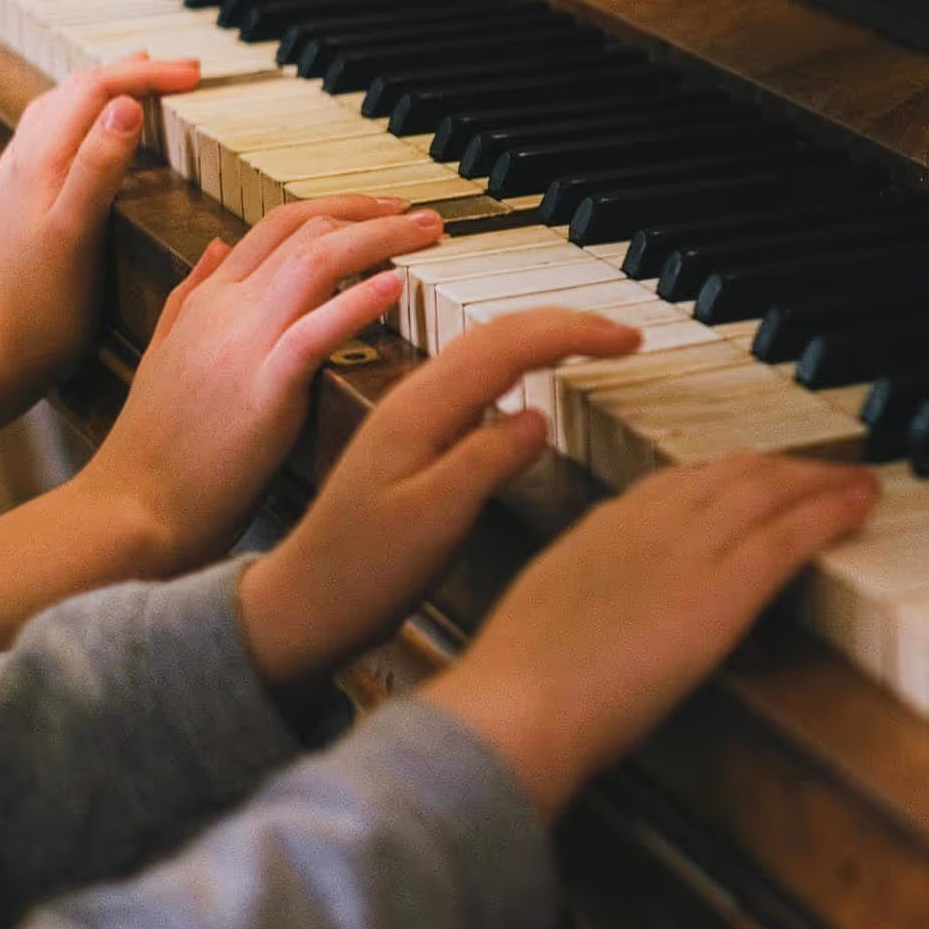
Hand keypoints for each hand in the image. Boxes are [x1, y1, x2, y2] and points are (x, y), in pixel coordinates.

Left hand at [0, 56, 202, 396]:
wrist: (3, 352)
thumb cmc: (45, 303)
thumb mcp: (77, 231)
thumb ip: (99, 165)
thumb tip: (127, 105)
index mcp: (40, 160)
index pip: (95, 88)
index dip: (148, 74)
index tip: (197, 76)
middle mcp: (26, 158)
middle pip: (79, 88)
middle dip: (133, 72)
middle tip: (187, 73)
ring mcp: (24, 177)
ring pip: (65, 107)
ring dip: (109, 86)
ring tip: (147, 80)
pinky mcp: (29, 197)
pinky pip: (60, 133)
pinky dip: (91, 114)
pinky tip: (104, 130)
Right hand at [75, 197, 444, 571]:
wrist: (131, 508)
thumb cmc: (156, 446)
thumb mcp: (164, 352)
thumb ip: (191, 294)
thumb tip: (214, 245)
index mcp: (208, 300)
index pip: (277, 224)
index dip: (338, 208)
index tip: (383, 210)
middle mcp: (225, 309)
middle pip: (304, 231)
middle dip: (370, 214)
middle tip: (423, 218)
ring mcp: (242, 346)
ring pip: (314, 262)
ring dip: (378, 240)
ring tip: (425, 235)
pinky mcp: (263, 390)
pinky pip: (313, 332)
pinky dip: (357, 303)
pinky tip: (395, 286)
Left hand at [238, 309, 645, 691]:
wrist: (300, 606)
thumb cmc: (360, 574)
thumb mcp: (433, 521)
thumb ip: (486, 462)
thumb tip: (539, 417)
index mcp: (420, 410)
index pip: (508, 343)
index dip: (575, 332)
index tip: (627, 339)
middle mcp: (413, 400)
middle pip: (496, 331)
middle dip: (567, 322)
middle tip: (624, 334)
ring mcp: (410, 416)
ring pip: (484, 348)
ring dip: (543, 336)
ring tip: (592, 343)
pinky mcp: (412, 437)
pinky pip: (474, 378)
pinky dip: (518, 363)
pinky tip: (532, 381)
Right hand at [424, 450, 876, 817]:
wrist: (517, 709)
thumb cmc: (517, 689)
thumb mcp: (546, 615)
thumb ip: (585, 597)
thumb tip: (604, 612)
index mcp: (603, 527)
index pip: (681, 482)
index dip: (729, 476)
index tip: (756, 477)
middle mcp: (651, 523)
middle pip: (734, 473)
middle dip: (784, 468)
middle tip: (820, 472)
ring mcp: (690, 551)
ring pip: (772, 491)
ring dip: (822, 480)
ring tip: (858, 481)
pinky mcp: (723, 589)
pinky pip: (792, 534)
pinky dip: (833, 511)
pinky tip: (862, 505)